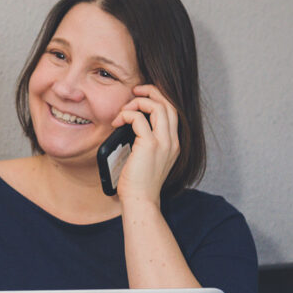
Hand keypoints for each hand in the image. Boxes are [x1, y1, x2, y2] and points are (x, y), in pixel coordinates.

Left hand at [111, 84, 179, 205]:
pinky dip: (127, 114)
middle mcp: (172, 141)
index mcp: (173, 144)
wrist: (141, 200)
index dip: (158, 99)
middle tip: (134, 92)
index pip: (172, 111)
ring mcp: (164, 142)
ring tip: (124, 110)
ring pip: (158, 106)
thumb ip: (146, 141)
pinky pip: (139, 118)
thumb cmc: (139, 183)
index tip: (141, 98)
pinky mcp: (149, 145)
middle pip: (169, 103)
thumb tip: (132, 124)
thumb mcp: (148, 159)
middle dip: (151, 92)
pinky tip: (118, 122)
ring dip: (138, 102)